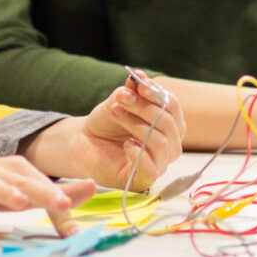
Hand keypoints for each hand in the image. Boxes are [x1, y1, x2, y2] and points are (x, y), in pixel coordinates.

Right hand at [0, 150, 93, 235]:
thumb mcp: (19, 188)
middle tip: (62, 202)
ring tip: (18, 202)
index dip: (64, 194)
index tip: (87, 197)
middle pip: (23, 182)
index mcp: (16, 172)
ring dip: (5, 193)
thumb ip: (52, 194)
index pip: (44, 184)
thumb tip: (89, 191)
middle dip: (43, 192)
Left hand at [25, 82, 182, 190]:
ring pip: (160, 143)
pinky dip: (140, 154)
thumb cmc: (107, 123)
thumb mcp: (119, 102)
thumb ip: (131, 90)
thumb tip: (138, 76)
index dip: (157, 94)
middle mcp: (170, 146)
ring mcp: (159, 164)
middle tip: (121, 99)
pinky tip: (126, 143)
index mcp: (169, 125)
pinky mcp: (143, 180)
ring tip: (116, 113)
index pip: (173, 107)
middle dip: (143, 107)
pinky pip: (151, 169)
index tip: (139, 84)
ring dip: (136, 125)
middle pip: (167, 123)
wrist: (84, 143)